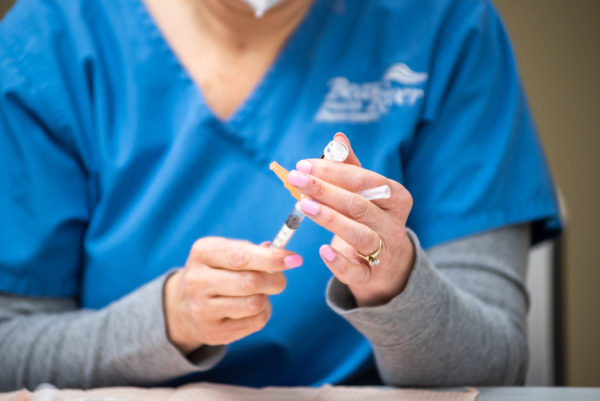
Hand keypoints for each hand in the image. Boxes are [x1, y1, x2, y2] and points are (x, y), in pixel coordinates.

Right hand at [164, 237, 301, 353]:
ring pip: (255, 304)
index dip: (272, 258)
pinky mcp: (213, 332)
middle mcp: (197, 281)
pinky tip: (250, 308)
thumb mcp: (226, 252)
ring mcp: (202, 309)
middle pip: (252, 282)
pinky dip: (262, 313)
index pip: (242, 256)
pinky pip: (255, 322)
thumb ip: (254, 251)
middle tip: (279, 279)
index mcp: (203, 253)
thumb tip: (284, 256)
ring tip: (258, 293)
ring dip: (266, 298)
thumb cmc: (217, 271)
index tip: (294, 259)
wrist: (184, 305)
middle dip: (275, 280)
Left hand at [287, 134, 414, 306]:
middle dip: (325, 191)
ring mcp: (385, 251)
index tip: (303, 165)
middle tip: (296, 180)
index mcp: (397, 197)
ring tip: (305, 206)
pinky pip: (356, 271)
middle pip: (359, 205)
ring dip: (330, 219)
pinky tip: (322, 250)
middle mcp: (394, 224)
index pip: (364, 180)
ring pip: (359, 235)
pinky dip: (339, 263)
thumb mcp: (364, 193)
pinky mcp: (371, 274)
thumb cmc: (369, 218)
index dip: (333, 171)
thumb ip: (350, 167)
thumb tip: (338, 138)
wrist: (385, 262)